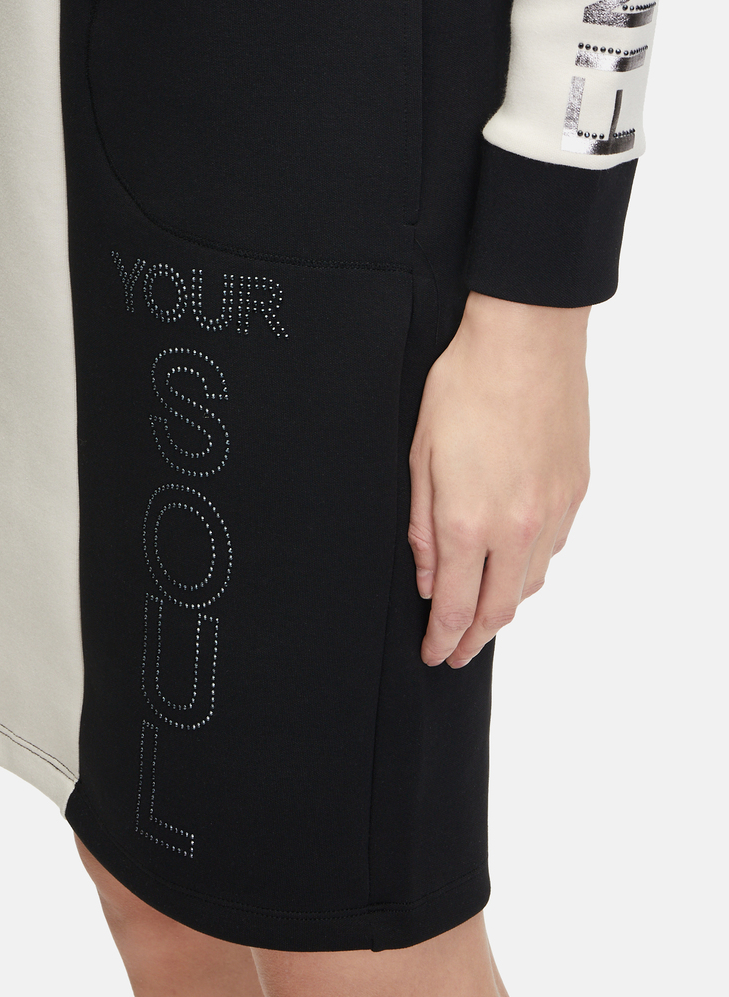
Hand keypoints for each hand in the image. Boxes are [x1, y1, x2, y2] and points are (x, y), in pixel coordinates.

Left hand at [408, 290, 590, 666]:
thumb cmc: (465, 386)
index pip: (455, 606)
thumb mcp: (420, 454)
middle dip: (474, 641)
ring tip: (485, 615)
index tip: (432, 655)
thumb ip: (421, 524)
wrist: (526, 341)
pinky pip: (554, 547)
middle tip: (456, 654)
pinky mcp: (575, 490)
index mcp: (467, 521)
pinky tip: (516, 562)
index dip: (442, 639)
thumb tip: (426, 576)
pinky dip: (531, 566)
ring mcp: (552, 510)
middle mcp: (516, 527)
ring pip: (531, 582)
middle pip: (499, 609)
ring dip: (506, 607)